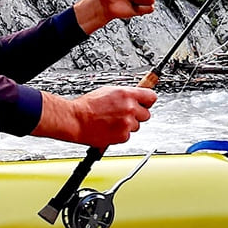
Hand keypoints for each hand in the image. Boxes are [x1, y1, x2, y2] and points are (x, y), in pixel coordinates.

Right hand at [34, 83, 156, 147]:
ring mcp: (127, 123)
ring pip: (137, 126)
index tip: (145, 103)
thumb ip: (125, 94)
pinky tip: (110, 129)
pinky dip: (120, 134)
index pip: (151, 97)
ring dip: (128, 125)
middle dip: (137, 115)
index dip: (147, 101)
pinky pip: (128, 135)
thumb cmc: (87, 106)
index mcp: (127, 94)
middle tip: (124, 115)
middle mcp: (130, 108)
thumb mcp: (108, 91)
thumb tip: (135, 95)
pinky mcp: (123, 136)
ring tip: (112, 122)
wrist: (76, 120)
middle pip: (146, 114)